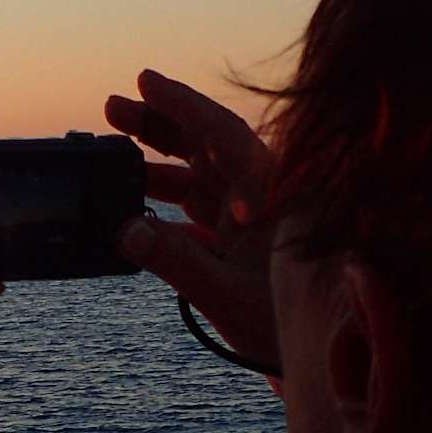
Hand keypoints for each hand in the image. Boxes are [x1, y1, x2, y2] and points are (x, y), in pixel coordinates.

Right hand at [106, 70, 279, 371]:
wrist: (320, 352)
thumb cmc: (286, 322)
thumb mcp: (227, 294)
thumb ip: (175, 261)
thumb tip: (124, 228)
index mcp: (266, 192)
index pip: (220, 132)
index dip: (181, 103)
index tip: (143, 80)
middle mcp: (257, 193)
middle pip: (203, 143)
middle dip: (158, 123)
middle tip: (111, 106)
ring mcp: (246, 214)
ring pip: (196, 173)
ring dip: (155, 161)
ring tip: (111, 155)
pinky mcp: (236, 237)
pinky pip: (194, 206)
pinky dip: (163, 201)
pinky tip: (133, 207)